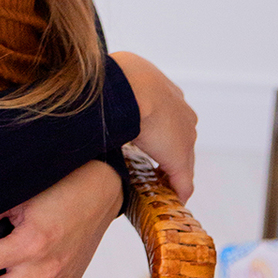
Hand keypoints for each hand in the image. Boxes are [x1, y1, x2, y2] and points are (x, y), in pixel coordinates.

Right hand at [111, 51, 196, 202]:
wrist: (132, 86)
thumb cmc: (119, 78)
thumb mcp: (117, 80)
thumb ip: (111, 92)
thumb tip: (93, 96)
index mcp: (168, 93)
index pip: (169, 118)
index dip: (159, 133)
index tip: (147, 144)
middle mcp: (182, 114)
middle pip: (180, 141)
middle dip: (167, 154)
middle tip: (151, 168)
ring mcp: (184, 137)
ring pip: (182, 162)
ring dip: (170, 174)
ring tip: (158, 185)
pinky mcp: (179, 159)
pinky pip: (182, 181)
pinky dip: (177, 191)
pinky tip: (172, 200)